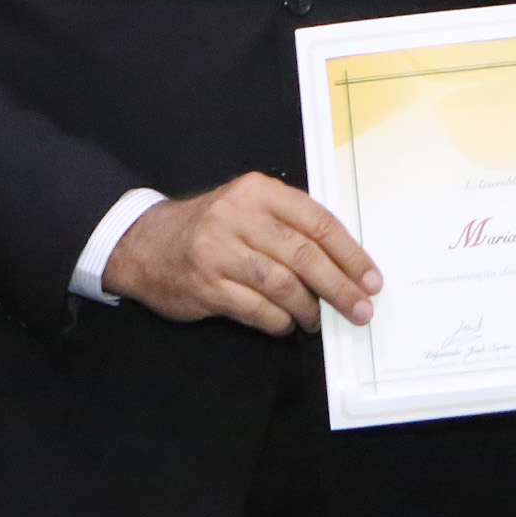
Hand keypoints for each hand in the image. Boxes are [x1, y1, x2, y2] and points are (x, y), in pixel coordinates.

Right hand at [101, 173, 379, 334]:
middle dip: (339, 287)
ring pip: (282, 284)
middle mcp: (238, 217)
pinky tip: (286, 324)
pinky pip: (256, 308)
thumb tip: (345, 264)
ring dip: (308, 308)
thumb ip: (290, 224)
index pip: (318, 222)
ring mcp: (219, 252)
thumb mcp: (248, 207)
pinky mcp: (205, 285)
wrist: (144, 244)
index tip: (371, 278)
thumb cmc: (211, 227)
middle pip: (304, 255)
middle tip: (360, 309)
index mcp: (258, 191)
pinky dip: (278, 321)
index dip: (350, 254)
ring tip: (319, 319)